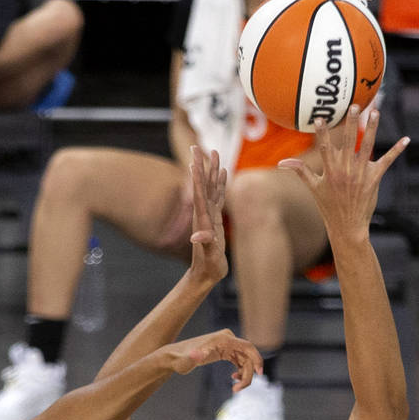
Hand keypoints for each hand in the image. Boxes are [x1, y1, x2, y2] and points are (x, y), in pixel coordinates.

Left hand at [165, 328, 261, 385]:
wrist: (174, 357)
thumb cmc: (180, 359)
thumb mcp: (186, 361)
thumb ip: (192, 358)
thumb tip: (197, 355)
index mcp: (224, 339)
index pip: (248, 346)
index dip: (257, 359)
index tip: (260, 373)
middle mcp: (228, 339)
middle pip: (247, 356)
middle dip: (247, 374)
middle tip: (238, 390)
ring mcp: (227, 345)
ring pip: (244, 360)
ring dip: (244, 374)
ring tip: (235, 388)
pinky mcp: (225, 351)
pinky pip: (239, 361)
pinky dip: (240, 371)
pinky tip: (233, 380)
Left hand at [188, 146, 228, 285]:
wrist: (205, 274)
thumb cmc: (208, 267)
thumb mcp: (209, 256)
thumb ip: (205, 244)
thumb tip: (198, 237)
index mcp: (202, 218)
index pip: (199, 191)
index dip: (197, 174)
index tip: (195, 156)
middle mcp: (204, 213)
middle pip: (203, 184)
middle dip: (201, 165)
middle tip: (198, 145)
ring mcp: (209, 215)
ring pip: (211, 187)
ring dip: (212, 170)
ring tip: (213, 152)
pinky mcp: (214, 219)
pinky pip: (218, 196)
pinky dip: (220, 183)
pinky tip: (223, 172)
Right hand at [278, 107, 409, 242]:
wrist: (347, 227)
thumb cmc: (329, 207)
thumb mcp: (313, 189)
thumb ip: (300, 171)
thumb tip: (282, 163)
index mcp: (330, 172)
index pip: (325, 148)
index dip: (322, 133)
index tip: (320, 117)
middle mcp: (345, 171)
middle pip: (349, 142)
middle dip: (351, 123)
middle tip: (354, 105)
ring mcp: (361, 174)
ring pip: (367, 146)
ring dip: (372, 128)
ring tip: (375, 112)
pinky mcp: (374, 179)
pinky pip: (387, 161)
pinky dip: (396, 150)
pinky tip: (406, 139)